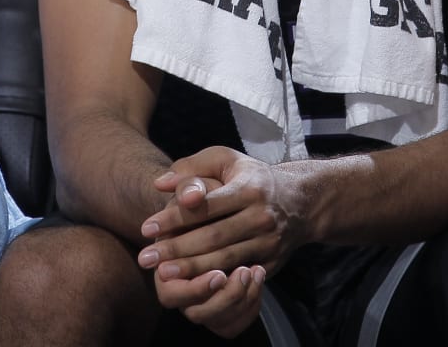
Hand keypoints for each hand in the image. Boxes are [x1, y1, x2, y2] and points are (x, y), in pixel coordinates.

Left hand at [134, 147, 307, 334]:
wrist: (301, 202)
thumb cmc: (252, 177)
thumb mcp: (226, 160)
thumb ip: (191, 167)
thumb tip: (160, 183)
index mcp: (249, 188)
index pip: (206, 206)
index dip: (175, 218)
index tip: (146, 228)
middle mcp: (261, 217)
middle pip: (214, 237)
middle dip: (177, 249)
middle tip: (146, 259)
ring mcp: (269, 242)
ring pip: (225, 259)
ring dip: (192, 270)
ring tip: (162, 274)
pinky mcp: (271, 262)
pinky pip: (239, 274)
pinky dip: (215, 282)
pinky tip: (192, 286)